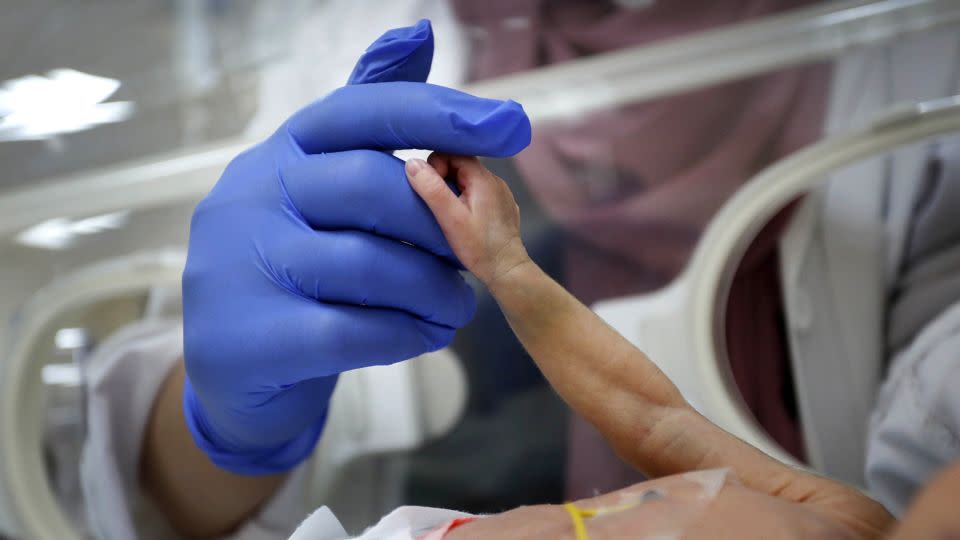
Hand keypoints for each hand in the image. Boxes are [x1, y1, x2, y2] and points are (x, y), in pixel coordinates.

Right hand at [181, 21, 530, 473]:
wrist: (234, 358)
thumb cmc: (297, 256)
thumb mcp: (318, 177)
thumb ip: (367, 116)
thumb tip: (417, 33)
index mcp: (281, 149)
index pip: (362, 111)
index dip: (439, 114)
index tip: (511, 125)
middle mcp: (255, 195)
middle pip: (370, 187)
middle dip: (437, 227)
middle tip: (468, 261)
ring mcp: (245, 266)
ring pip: (368, 265)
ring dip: (433, 289)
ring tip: (456, 305)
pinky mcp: (253, 338)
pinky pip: (353, 332)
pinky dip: (405, 332)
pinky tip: (425, 333)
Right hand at [405, 154, 531, 288]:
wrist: (507, 270)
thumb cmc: (479, 247)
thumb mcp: (450, 218)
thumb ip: (432, 189)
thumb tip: (413, 163)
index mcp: (483, 178)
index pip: (454, 153)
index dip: (437, 166)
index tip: (431, 189)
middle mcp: (495, 181)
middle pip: (461, 165)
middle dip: (444, 179)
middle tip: (439, 205)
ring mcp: (501, 194)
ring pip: (470, 180)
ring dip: (455, 190)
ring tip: (451, 214)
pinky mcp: (502, 207)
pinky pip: (480, 193)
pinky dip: (467, 200)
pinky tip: (466, 220)